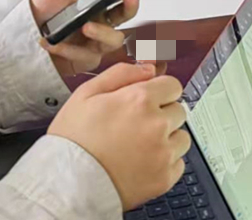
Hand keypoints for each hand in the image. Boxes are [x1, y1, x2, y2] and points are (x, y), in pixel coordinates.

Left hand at [30, 0, 161, 76]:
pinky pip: (86, 56)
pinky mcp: (85, 59)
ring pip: (112, 40)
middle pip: (126, 16)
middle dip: (131, 7)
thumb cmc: (39, 14)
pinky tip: (54, 43)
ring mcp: (95, 43)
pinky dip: (70, 49)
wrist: (23, 38)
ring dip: (101, 32)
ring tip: (85, 26)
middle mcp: (100, 23)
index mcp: (97, 4)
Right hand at [48, 63, 190, 209]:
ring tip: (139, 144)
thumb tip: (148, 69)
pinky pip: (178, 162)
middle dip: (162, 113)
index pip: (172, 85)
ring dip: (167, 137)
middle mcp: (157, 125)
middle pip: (179, 110)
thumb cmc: (74, 138)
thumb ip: (120, 74)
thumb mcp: (86, 93)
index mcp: (139, 100)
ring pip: (182, 136)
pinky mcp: (165, 178)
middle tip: (137, 123)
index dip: (158, 90)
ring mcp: (163, 153)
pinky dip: (164, 161)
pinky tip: (142, 161)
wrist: (69, 182)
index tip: (148, 99)